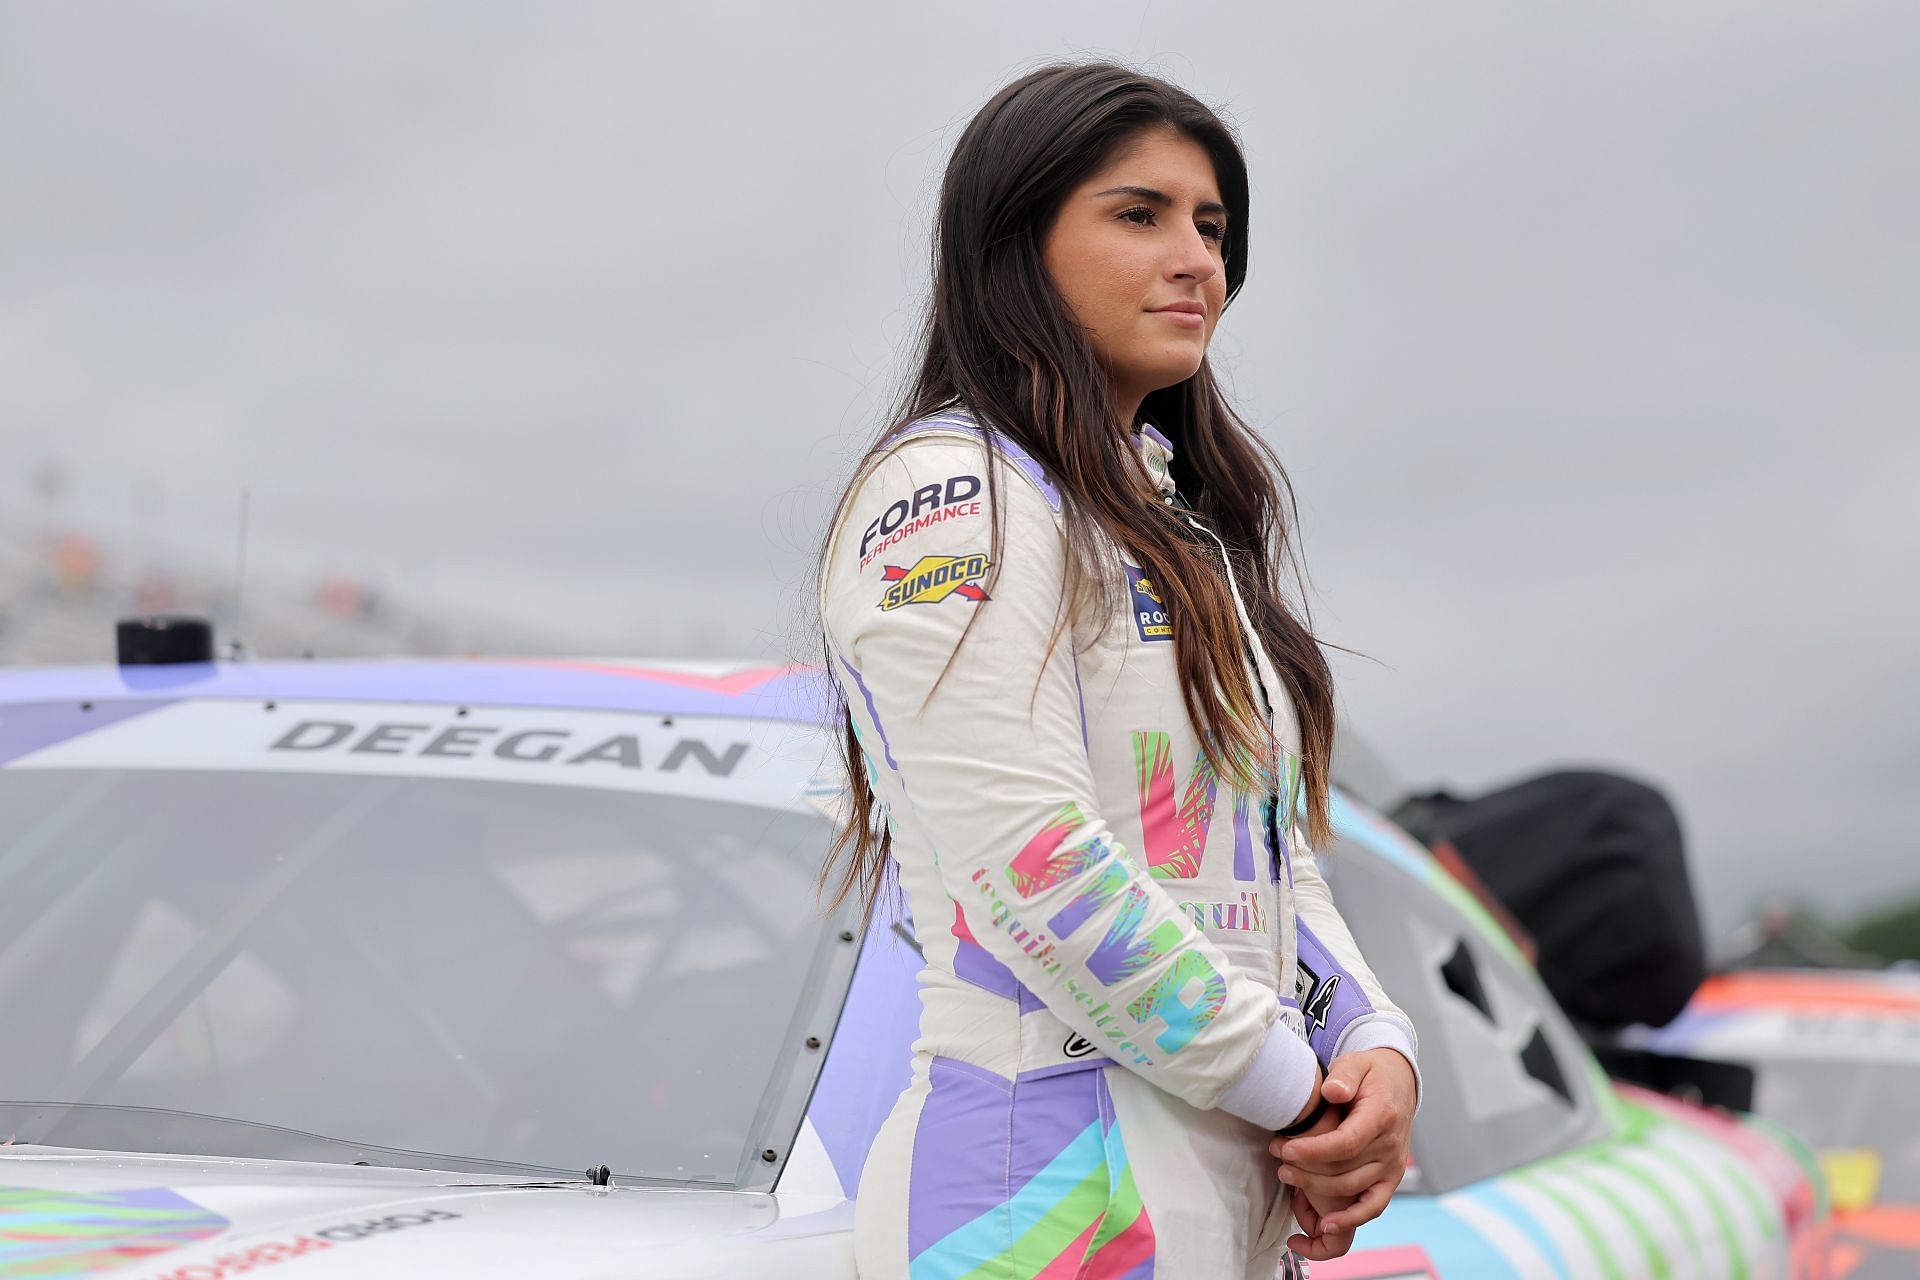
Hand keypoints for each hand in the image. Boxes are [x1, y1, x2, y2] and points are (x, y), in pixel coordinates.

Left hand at [1268, 1048, 1415, 1239]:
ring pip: (1352, 1189)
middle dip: (1306, 1169)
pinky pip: (1373, 1206)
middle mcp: (1391, 1146)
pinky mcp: (1389, 1179)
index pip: (1347, 1143)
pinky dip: (1351, 1220)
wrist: (1398, 1085)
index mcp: (1382, 1116)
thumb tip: (1332, 1091)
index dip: (1314, 1151)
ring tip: (1285, 1175)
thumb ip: (1344, 1075)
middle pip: (1345, 1170)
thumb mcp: (1357, 1063)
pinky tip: (1326, 1227)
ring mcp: (1392, 1166)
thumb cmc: (1370, 1074)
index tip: (1284, 1149)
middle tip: (1276, 1158)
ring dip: (1316, 1189)